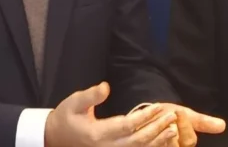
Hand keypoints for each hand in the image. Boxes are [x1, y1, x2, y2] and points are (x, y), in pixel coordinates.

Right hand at [44, 82, 180, 146]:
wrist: (55, 139)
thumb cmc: (65, 118)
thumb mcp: (74, 102)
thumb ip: (91, 95)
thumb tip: (106, 87)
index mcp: (98, 133)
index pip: (128, 125)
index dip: (145, 116)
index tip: (159, 107)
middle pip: (138, 140)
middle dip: (157, 129)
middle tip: (172, 116)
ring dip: (158, 142)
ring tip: (173, 131)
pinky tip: (162, 143)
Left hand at [153, 104, 225, 146]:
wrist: (151, 113)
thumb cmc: (171, 115)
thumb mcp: (188, 116)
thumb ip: (203, 122)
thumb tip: (222, 125)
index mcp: (186, 144)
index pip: (189, 140)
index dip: (184, 124)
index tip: (178, 111)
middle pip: (175, 143)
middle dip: (171, 126)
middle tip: (167, 115)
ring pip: (161, 143)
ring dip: (158, 128)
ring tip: (157, 118)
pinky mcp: (148, 146)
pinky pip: (148, 143)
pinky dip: (147, 132)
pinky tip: (146, 123)